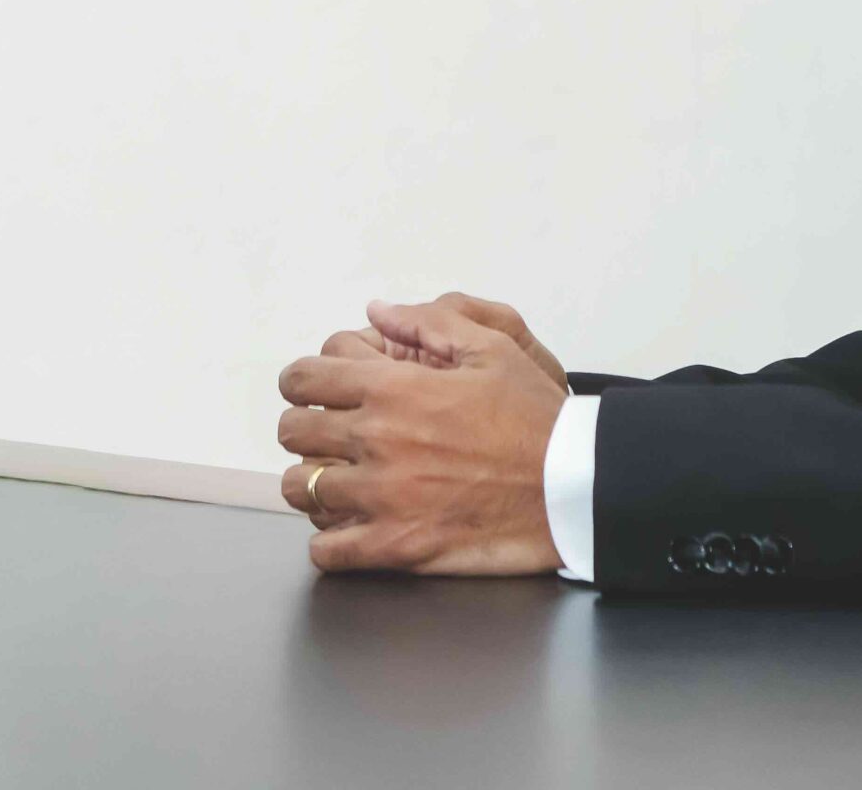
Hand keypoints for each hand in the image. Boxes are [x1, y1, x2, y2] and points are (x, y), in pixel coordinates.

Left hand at [276, 298, 565, 573]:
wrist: (568, 485)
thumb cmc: (533, 417)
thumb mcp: (493, 348)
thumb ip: (429, 323)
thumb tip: (379, 312)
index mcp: (394, 389)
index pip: (305, 379)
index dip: (301, 380)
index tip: (312, 388)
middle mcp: (376, 441)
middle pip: (293, 433)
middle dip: (304, 426)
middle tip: (328, 431)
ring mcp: (381, 498)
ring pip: (300, 489)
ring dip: (311, 481)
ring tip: (337, 479)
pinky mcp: (393, 547)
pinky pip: (326, 550)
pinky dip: (328, 539)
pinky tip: (349, 525)